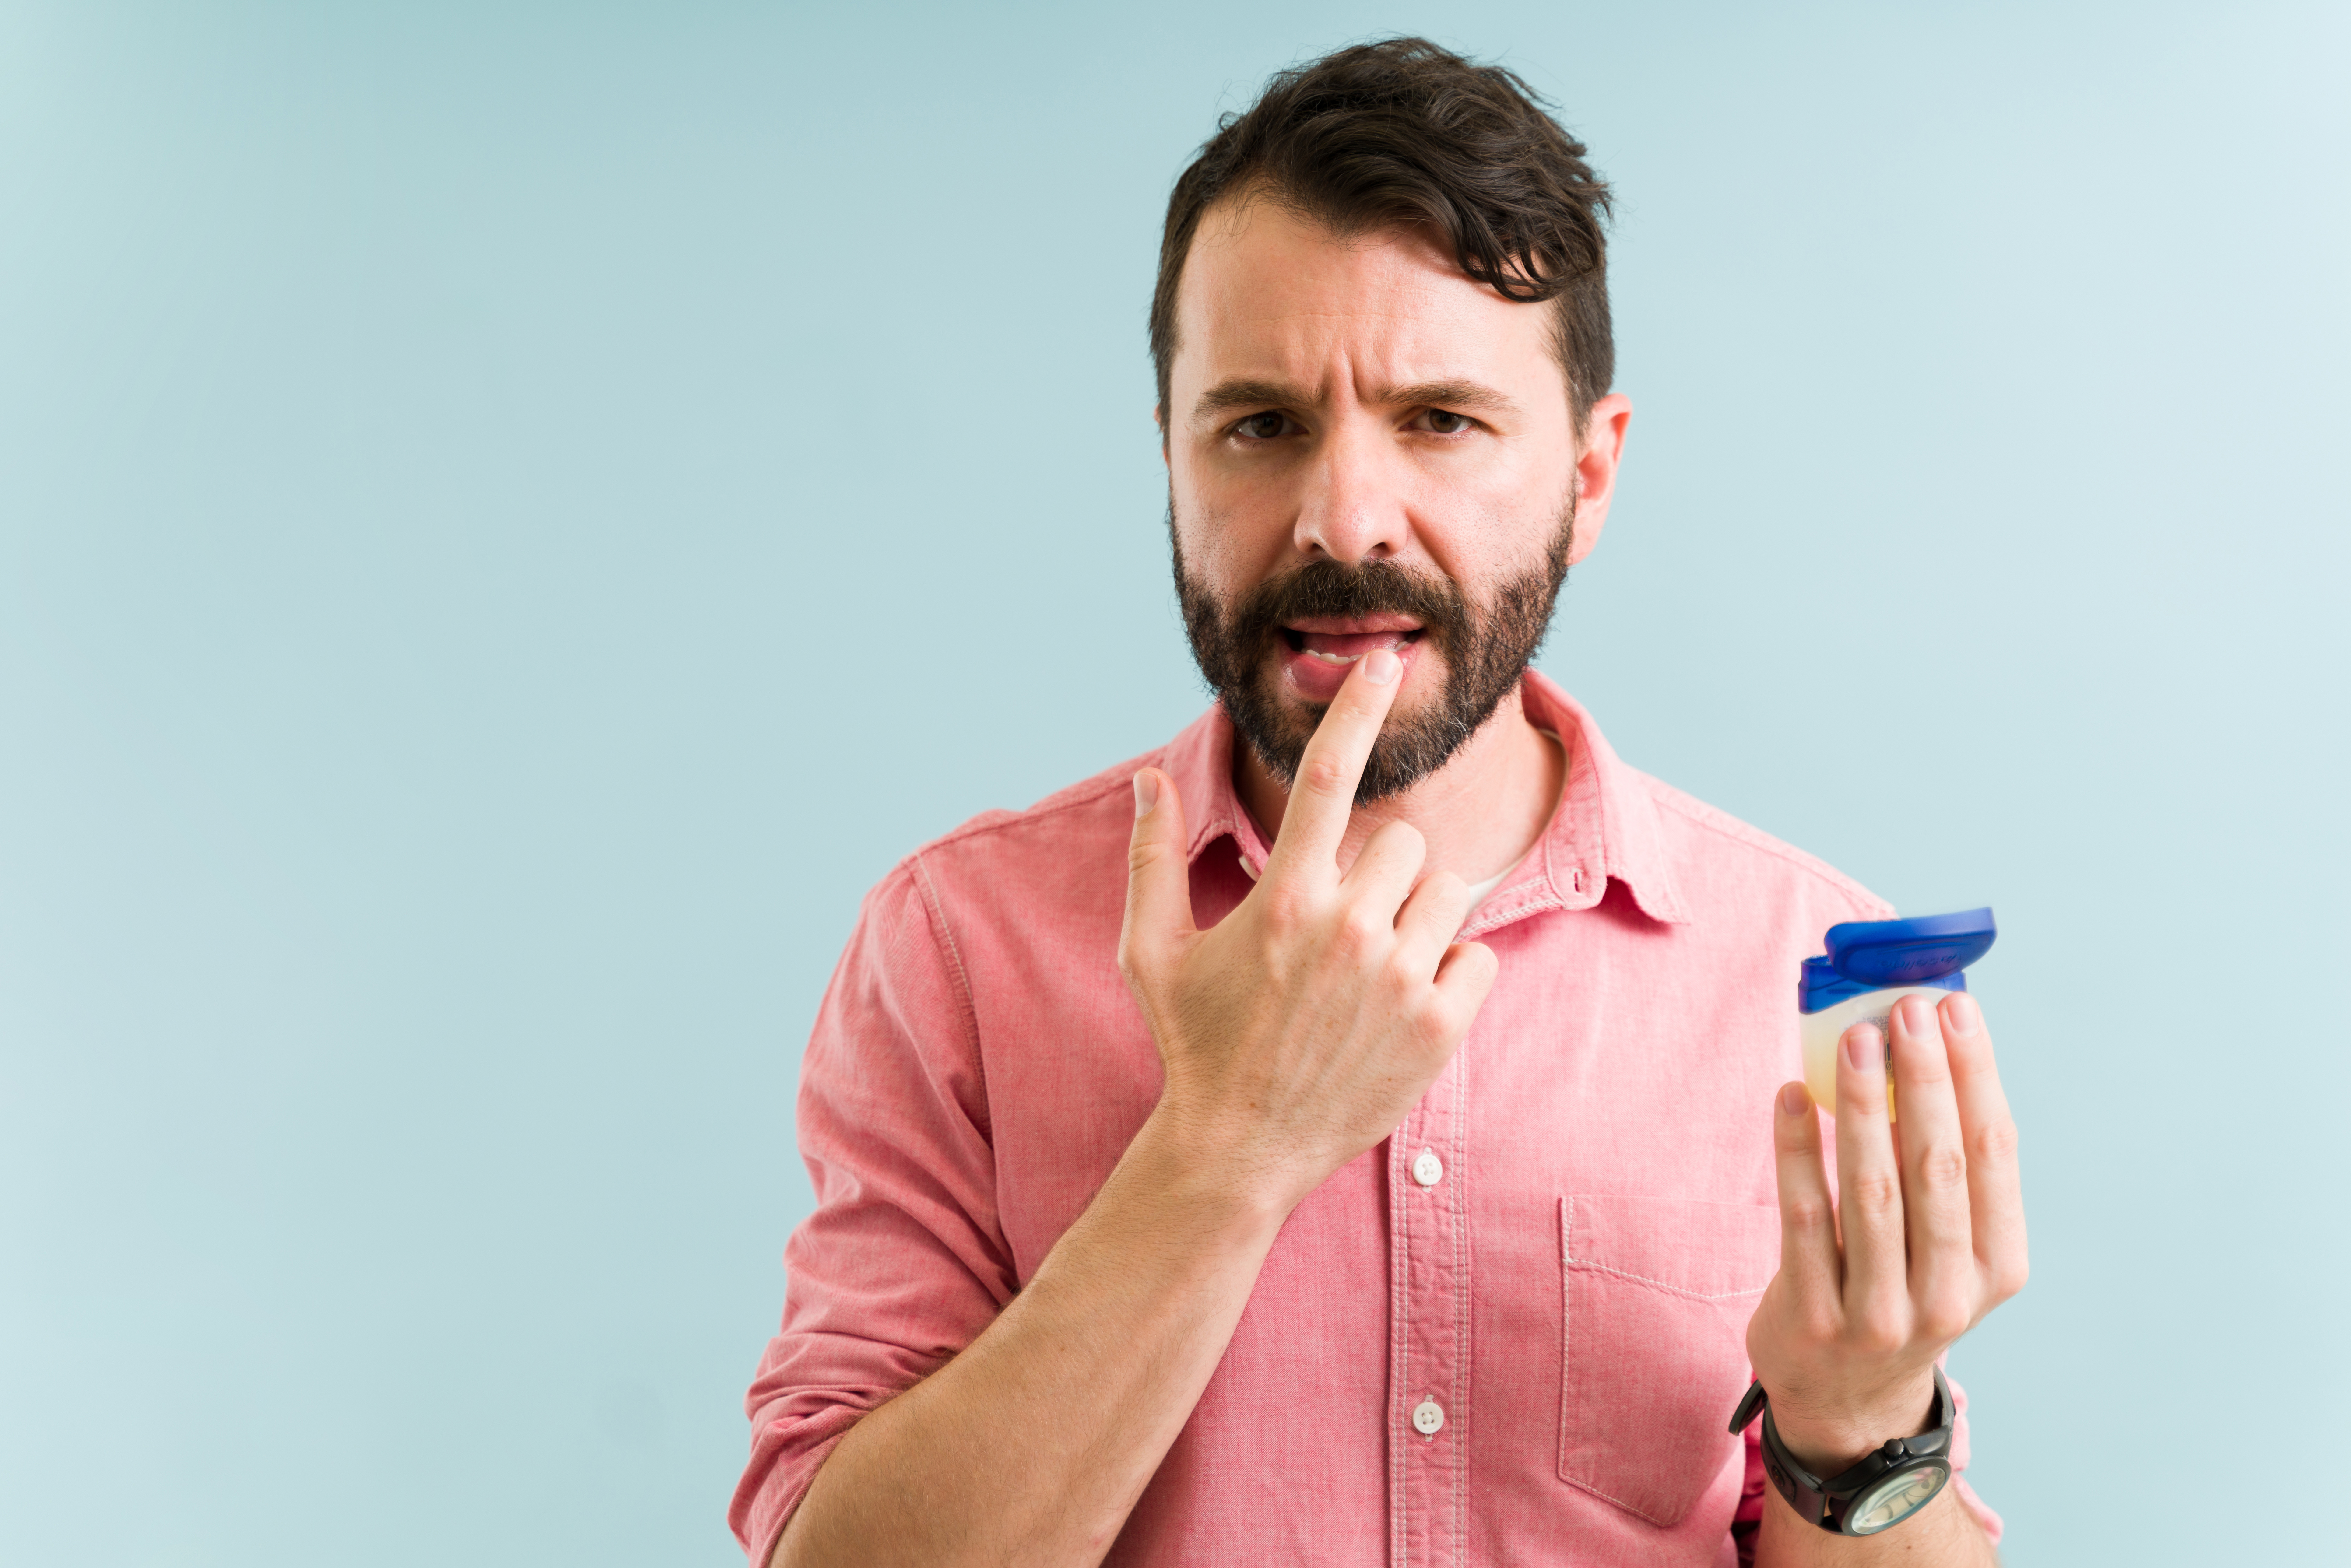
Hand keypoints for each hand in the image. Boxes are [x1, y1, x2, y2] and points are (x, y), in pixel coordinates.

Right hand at [1116, 648, 1499, 1214]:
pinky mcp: (1440, 1026)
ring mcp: (1399, 979)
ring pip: (1445, 893)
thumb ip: (1152, 859)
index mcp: (1284, 900)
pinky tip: (1402, 1004)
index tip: (1382, 661)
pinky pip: (1478, 955)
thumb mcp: (1153, 952)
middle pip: (1405, 841)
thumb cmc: (1196, 1043)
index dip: (1356, 709)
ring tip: (1371, 970)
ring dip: (1416, 918)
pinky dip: (1451, 972)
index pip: (1330, 778)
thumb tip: (1146, 778)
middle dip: (1380, 872)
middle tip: (1343, 927)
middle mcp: (1348, 930)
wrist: (1240, 1149)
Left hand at [1746, 991, 2027, 1472]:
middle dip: (1925, 1081)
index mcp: (1997, 1267)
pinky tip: (1792, 1096)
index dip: (1977, 1076)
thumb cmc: (1904, 1291)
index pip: (1994, 1155)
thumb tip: (1928, 1050)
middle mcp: (1949, 1294)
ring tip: (1853, 1039)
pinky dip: (1798, 1151)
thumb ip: (1945, 1170)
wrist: (1848, 1398)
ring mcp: (1880, 1312)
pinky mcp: (1815, 1316)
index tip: (1956, 1009)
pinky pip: (1804, 1218)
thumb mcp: (1948, 1249)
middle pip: (1938, 1167)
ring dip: (1863, 1106)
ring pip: (1873, 1191)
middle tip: (1905, 1011)